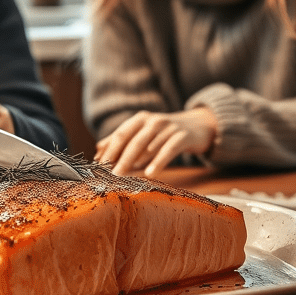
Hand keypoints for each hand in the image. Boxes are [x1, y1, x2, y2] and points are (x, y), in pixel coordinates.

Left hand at [95, 107, 216, 176]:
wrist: (198, 127)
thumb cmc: (165, 133)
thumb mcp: (143, 133)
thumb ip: (122, 139)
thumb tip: (98, 149)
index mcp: (140, 119)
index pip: (120, 134)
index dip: (109, 149)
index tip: (99, 165)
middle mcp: (153, 121)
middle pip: (132, 140)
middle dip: (119, 158)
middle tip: (110, 174)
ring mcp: (168, 127)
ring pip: (148, 146)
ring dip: (134, 161)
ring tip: (122, 175)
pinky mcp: (182, 137)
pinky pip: (168, 150)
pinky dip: (158, 162)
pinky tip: (150, 173)